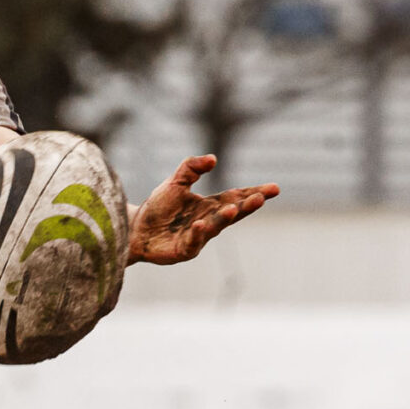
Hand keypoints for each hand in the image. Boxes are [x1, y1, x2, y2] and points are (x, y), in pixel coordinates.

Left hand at [125, 157, 277, 266]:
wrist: (135, 228)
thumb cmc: (158, 207)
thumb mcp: (176, 181)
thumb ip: (192, 167)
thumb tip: (213, 158)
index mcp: (210, 205)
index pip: (236, 197)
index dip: (255, 193)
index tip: (274, 188)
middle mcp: (209, 221)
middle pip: (232, 212)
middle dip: (247, 206)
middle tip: (261, 198)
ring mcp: (199, 237)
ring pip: (215, 227)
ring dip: (225, 218)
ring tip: (233, 209)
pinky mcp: (184, 250)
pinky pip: (193, 241)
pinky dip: (197, 233)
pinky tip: (200, 224)